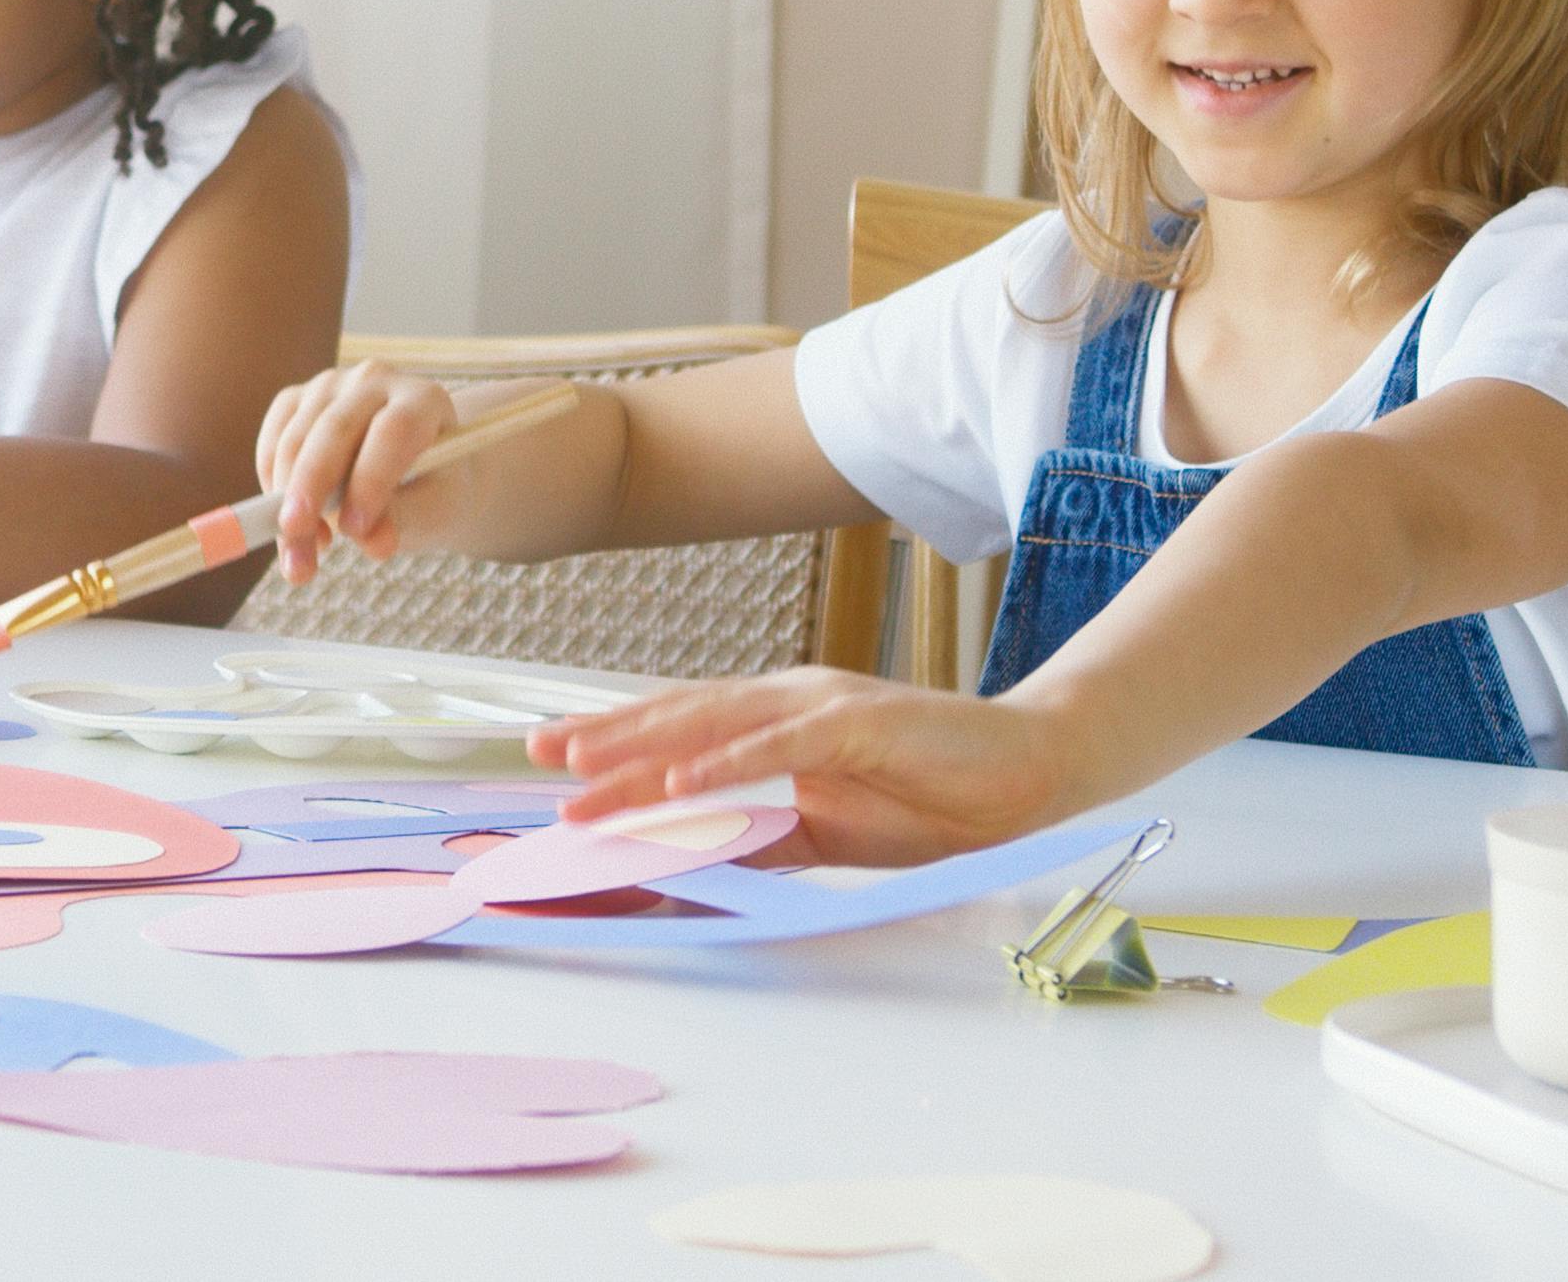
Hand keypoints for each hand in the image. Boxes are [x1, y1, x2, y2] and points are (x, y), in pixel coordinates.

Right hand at [252, 360, 475, 582]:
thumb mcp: (431, 512)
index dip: (370, 479)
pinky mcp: (296, 400)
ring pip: (295, 440)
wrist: (418, 473)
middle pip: (335, 428)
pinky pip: (271, 442)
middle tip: (299, 539)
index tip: (355, 530)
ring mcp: (330, 385)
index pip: (393, 430)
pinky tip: (293, 525)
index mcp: (423, 400)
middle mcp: (374, 380)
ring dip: (285, 502)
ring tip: (300, 558)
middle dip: (311, 489)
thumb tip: (372, 542)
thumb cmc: (431, 491)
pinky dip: (271, 486)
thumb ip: (404, 522)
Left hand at [529, 667, 1098, 867]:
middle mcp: (790, 702)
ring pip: (714, 723)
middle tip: (542, 756)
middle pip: (681, 718)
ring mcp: (822, 706)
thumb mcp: (825, 831)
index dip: (618, 740)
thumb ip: (763, 838)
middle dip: (608, 738)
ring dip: (646, 746)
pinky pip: (780, 744)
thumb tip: (694, 866)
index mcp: (778, 721)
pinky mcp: (858, 722)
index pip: (683, 727)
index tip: (554, 758)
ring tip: (586, 767)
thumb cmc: (928, 798)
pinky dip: (727, 758)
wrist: (1024, 774)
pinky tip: (680, 775)